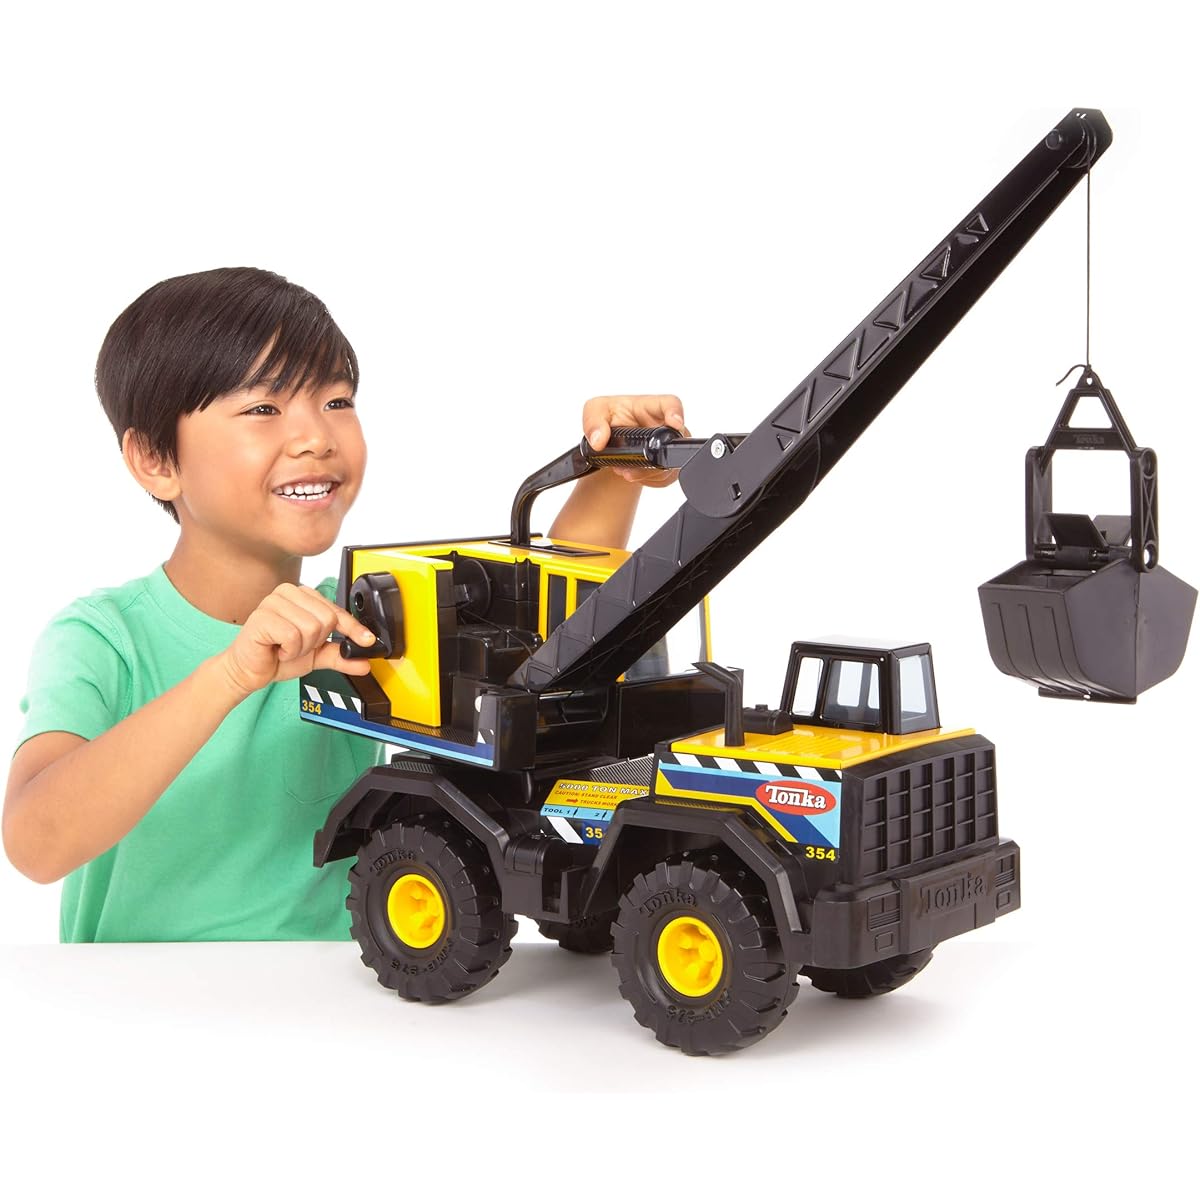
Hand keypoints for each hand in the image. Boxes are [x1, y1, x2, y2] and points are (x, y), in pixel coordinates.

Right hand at [216, 583, 376, 697]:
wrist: (250, 671)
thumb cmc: (278, 656)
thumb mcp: (316, 656)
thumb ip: (340, 656)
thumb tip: (365, 661)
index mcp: (303, 595)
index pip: (336, 610)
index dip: (354, 628)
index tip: (367, 640)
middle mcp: (289, 593)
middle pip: (327, 619)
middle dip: (316, 642)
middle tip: (298, 646)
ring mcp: (273, 602)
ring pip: (311, 628)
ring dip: (301, 648)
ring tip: (286, 648)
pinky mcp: (262, 617)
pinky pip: (293, 636)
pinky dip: (289, 650)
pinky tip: (277, 649)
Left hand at [582, 394, 688, 485]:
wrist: (611, 441)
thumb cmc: (609, 418)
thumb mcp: (594, 411)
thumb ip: (592, 421)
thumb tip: (598, 440)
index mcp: (650, 406)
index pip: (670, 403)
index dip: (676, 412)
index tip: (674, 422)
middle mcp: (664, 424)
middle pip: (673, 440)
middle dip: (651, 458)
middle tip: (628, 468)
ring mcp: (669, 444)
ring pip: (669, 463)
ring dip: (646, 472)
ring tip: (624, 470)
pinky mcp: (669, 463)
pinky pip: (667, 476)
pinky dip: (648, 479)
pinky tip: (634, 472)